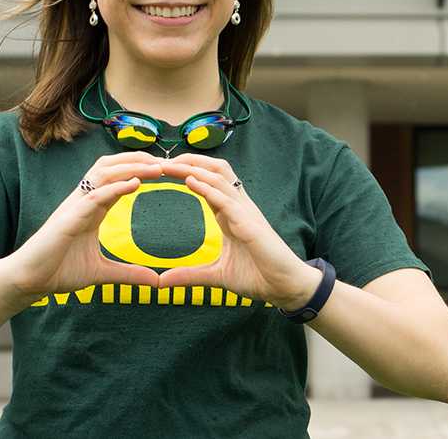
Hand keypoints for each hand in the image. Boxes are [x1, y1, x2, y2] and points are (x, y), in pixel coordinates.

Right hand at [0, 152, 165, 307]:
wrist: (28, 280)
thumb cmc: (58, 271)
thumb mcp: (102, 273)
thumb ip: (128, 274)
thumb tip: (155, 281)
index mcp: (92, 209)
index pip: (118, 179)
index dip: (140, 170)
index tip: (166, 170)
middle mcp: (84, 201)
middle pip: (111, 167)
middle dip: (138, 160)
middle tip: (166, 162)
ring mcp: (75, 207)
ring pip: (104, 174)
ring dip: (131, 168)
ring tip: (156, 167)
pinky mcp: (68, 218)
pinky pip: (94, 196)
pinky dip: (115, 187)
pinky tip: (134, 183)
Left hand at [156, 154, 321, 309]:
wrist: (285, 287)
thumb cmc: (258, 276)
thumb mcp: (216, 276)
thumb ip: (190, 275)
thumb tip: (161, 281)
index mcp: (230, 213)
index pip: (207, 182)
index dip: (187, 172)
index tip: (161, 170)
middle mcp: (238, 207)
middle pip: (214, 170)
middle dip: (189, 161)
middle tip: (161, 161)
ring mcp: (245, 212)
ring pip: (219, 178)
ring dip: (193, 169)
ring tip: (170, 165)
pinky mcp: (250, 225)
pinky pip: (226, 200)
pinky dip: (207, 188)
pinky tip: (190, 181)